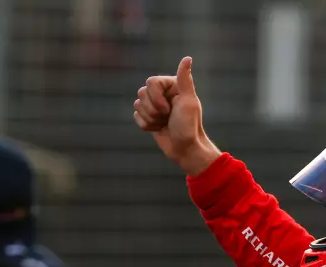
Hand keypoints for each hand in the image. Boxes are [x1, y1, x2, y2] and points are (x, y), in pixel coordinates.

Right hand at [134, 56, 220, 175]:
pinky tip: (159, 129)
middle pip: (142, 92)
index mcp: (172, 85)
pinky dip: (146, 126)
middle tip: (168, 117)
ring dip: (150, 118)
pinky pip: (136, 117)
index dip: (156, 98)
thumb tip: (187, 58)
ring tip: (164, 123)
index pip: (151, 82)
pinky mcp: (149, 117)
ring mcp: (155, 105)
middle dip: (153, 109)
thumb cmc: (188, 126)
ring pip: (137, 105)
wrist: (185, 149)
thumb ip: (185, 80)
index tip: (170, 109)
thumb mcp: (188, 102)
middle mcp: (163, 93)